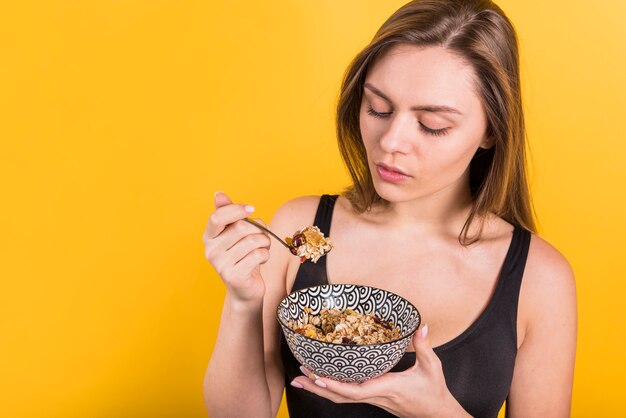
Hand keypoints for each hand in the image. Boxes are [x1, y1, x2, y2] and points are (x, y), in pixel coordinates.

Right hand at [202, 191, 270, 304]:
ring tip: (262, 248)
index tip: (251, 209)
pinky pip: (259, 255)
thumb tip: (219, 194)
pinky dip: (266, 255)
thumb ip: (228, 213)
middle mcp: (211, 250)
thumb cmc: (242, 255)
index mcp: (209, 236)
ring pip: (253, 241)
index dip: (236, 209)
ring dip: (265, 242)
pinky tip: (261, 261)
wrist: (245, 289)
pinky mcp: (234, 276)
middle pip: (241, 227)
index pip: (217, 217)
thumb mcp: (235, 233)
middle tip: (262, 236)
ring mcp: (221, 264)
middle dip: (259, 229)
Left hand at [290, 324, 469, 417]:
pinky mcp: (373, 398)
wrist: (436, 414)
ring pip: (342, 398)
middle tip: (297, 376)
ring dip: (320, 389)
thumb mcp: (431, 367)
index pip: (357, 391)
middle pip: (341, 396)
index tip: (318, 378)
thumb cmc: (433, 391)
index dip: (336, 386)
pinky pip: (348, 396)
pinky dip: (331, 389)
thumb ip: (424, 346)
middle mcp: (376, 395)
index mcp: (387, 387)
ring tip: (300, 379)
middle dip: (317, 387)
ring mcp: (373, 399)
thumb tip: (421, 326)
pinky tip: (320, 382)